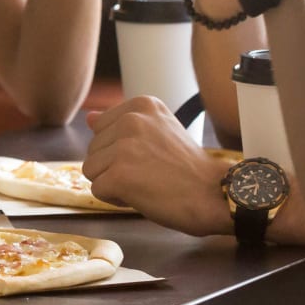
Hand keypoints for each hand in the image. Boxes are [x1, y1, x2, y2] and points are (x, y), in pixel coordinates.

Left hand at [81, 97, 233, 236]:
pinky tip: (142, 196)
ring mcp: (124, 147)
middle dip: (114, 167)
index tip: (148, 157)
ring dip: (113, 183)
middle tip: (149, 174)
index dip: (118, 150)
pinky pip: (97, 190)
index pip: (101, 128)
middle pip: (93, 149)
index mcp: (141, 105)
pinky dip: (115, 199)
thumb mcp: (159, 132)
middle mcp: (131, 119)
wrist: (215, 194)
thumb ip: (122, 124)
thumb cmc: (189, 168)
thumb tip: (89, 117)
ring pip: (91, 169)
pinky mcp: (119, 174)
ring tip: (145, 184)